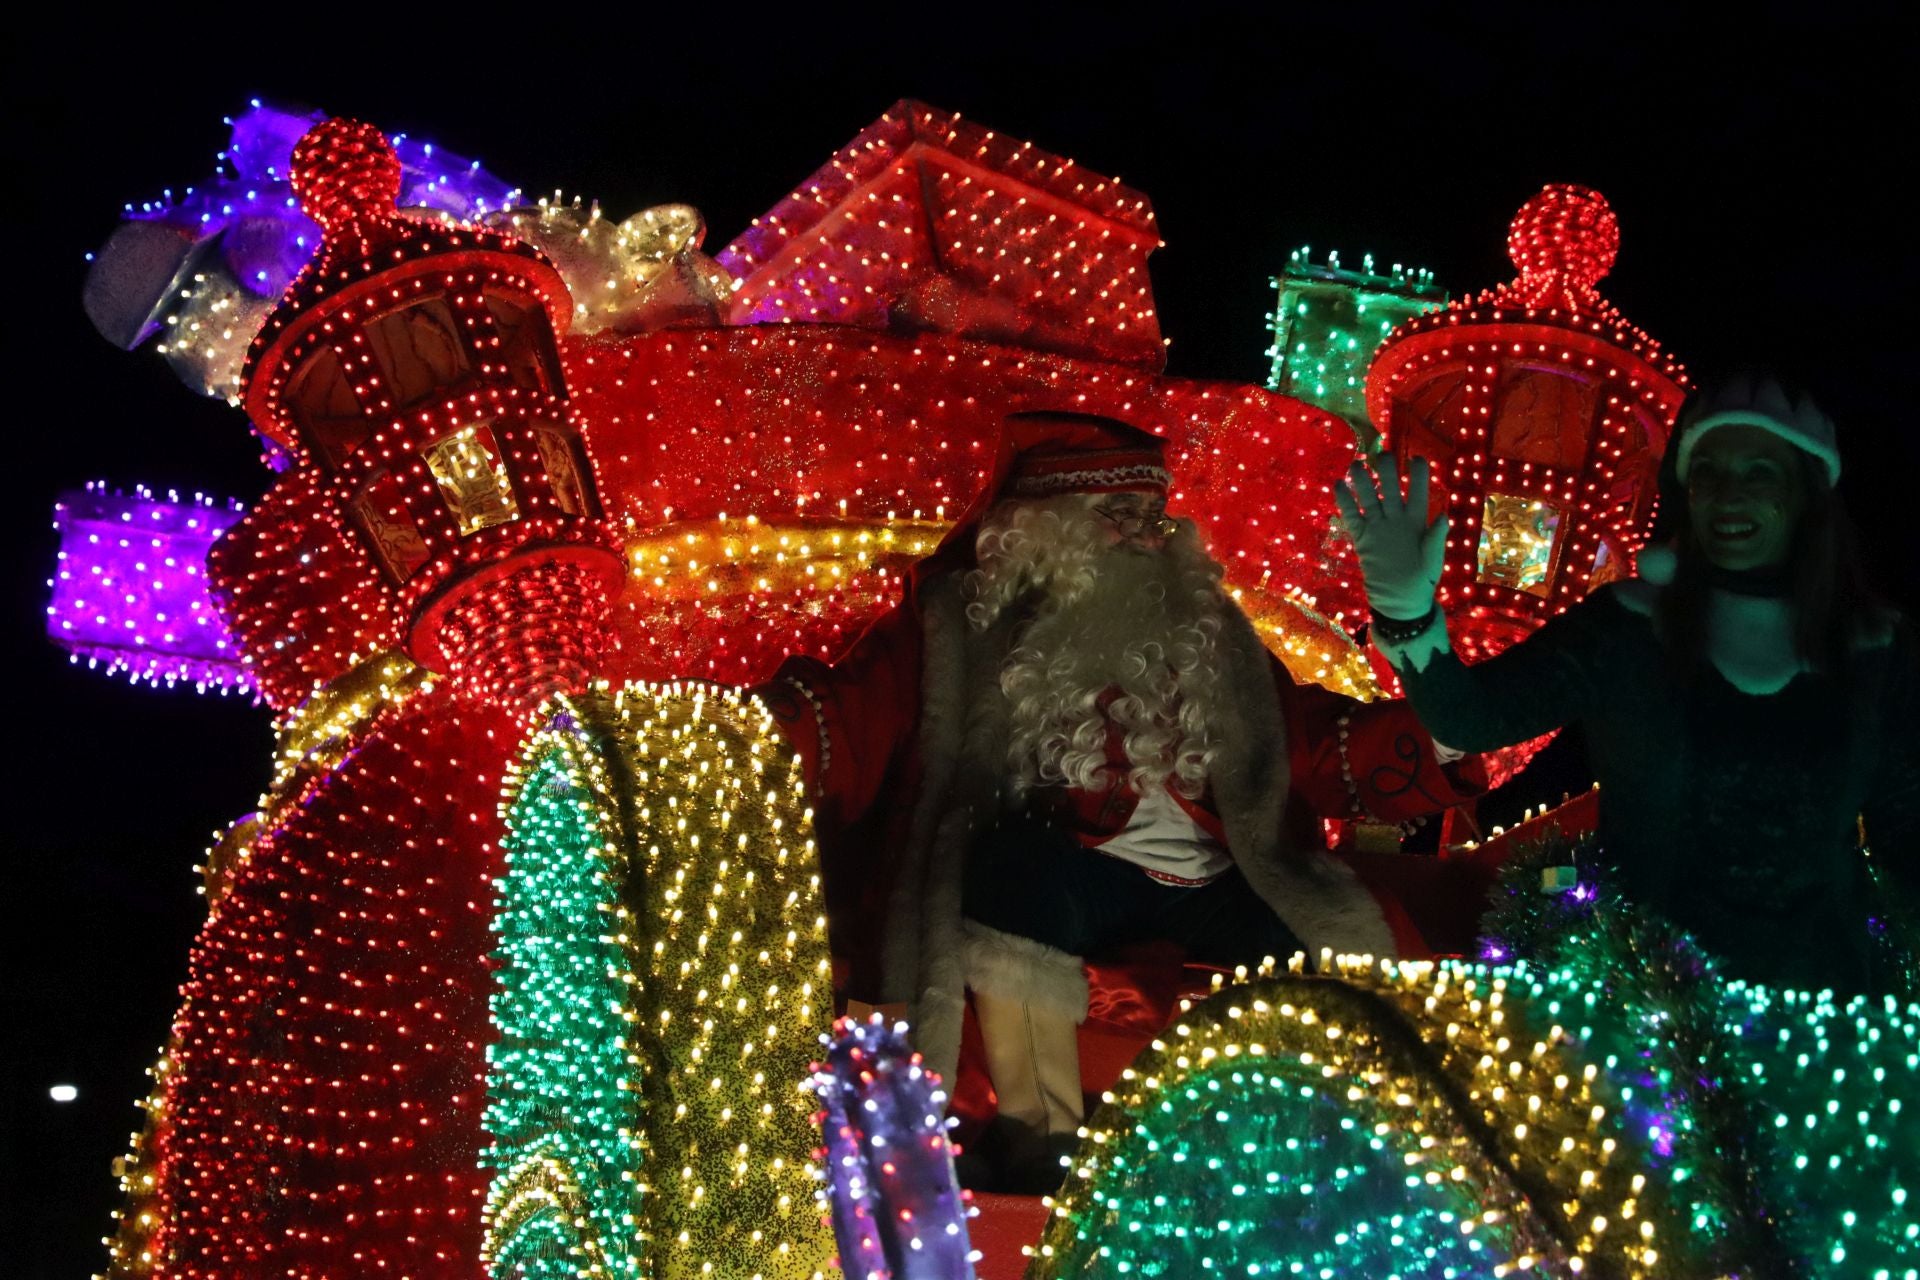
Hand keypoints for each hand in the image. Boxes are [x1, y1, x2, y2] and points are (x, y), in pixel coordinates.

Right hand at [1333, 453, 1448, 620]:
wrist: (1400, 601)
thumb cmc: (1422, 580)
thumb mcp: (1433, 560)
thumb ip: (1436, 538)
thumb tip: (1444, 516)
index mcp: (1417, 521)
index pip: (1418, 491)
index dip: (1419, 475)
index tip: (1417, 459)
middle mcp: (1397, 519)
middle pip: (1391, 488)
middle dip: (1387, 470)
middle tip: (1383, 454)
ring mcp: (1378, 527)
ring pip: (1369, 497)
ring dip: (1363, 481)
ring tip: (1356, 464)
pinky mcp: (1363, 538)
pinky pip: (1352, 516)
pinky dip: (1345, 502)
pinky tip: (1339, 485)